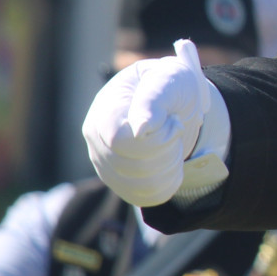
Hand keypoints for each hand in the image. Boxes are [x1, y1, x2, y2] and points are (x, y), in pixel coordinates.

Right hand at [82, 40, 229, 206]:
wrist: (179, 103)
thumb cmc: (172, 84)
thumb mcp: (169, 79)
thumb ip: (153, 99)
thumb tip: (140, 129)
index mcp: (105, 107)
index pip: (118, 140)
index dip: (153, 140)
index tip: (173, 121)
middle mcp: (97, 136)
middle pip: (130, 165)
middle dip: (167, 150)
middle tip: (178, 128)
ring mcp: (104, 160)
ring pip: (138, 184)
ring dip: (170, 167)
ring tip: (175, 144)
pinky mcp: (118, 179)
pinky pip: (144, 196)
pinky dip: (168, 183)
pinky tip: (173, 163)